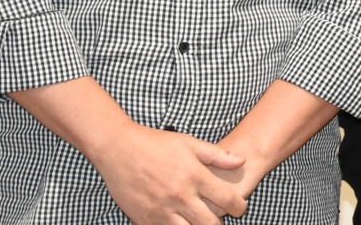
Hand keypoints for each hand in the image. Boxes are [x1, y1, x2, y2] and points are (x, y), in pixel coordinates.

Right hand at [89, 125, 247, 224]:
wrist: (118, 150)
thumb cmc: (155, 144)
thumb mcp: (189, 143)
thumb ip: (217, 156)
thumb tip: (241, 161)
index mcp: (194, 176)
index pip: (227, 199)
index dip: (239, 207)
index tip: (240, 207)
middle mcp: (180, 196)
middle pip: (211, 224)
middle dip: (220, 224)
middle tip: (220, 218)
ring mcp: (161, 211)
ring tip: (200, 221)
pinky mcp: (145, 220)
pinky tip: (180, 222)